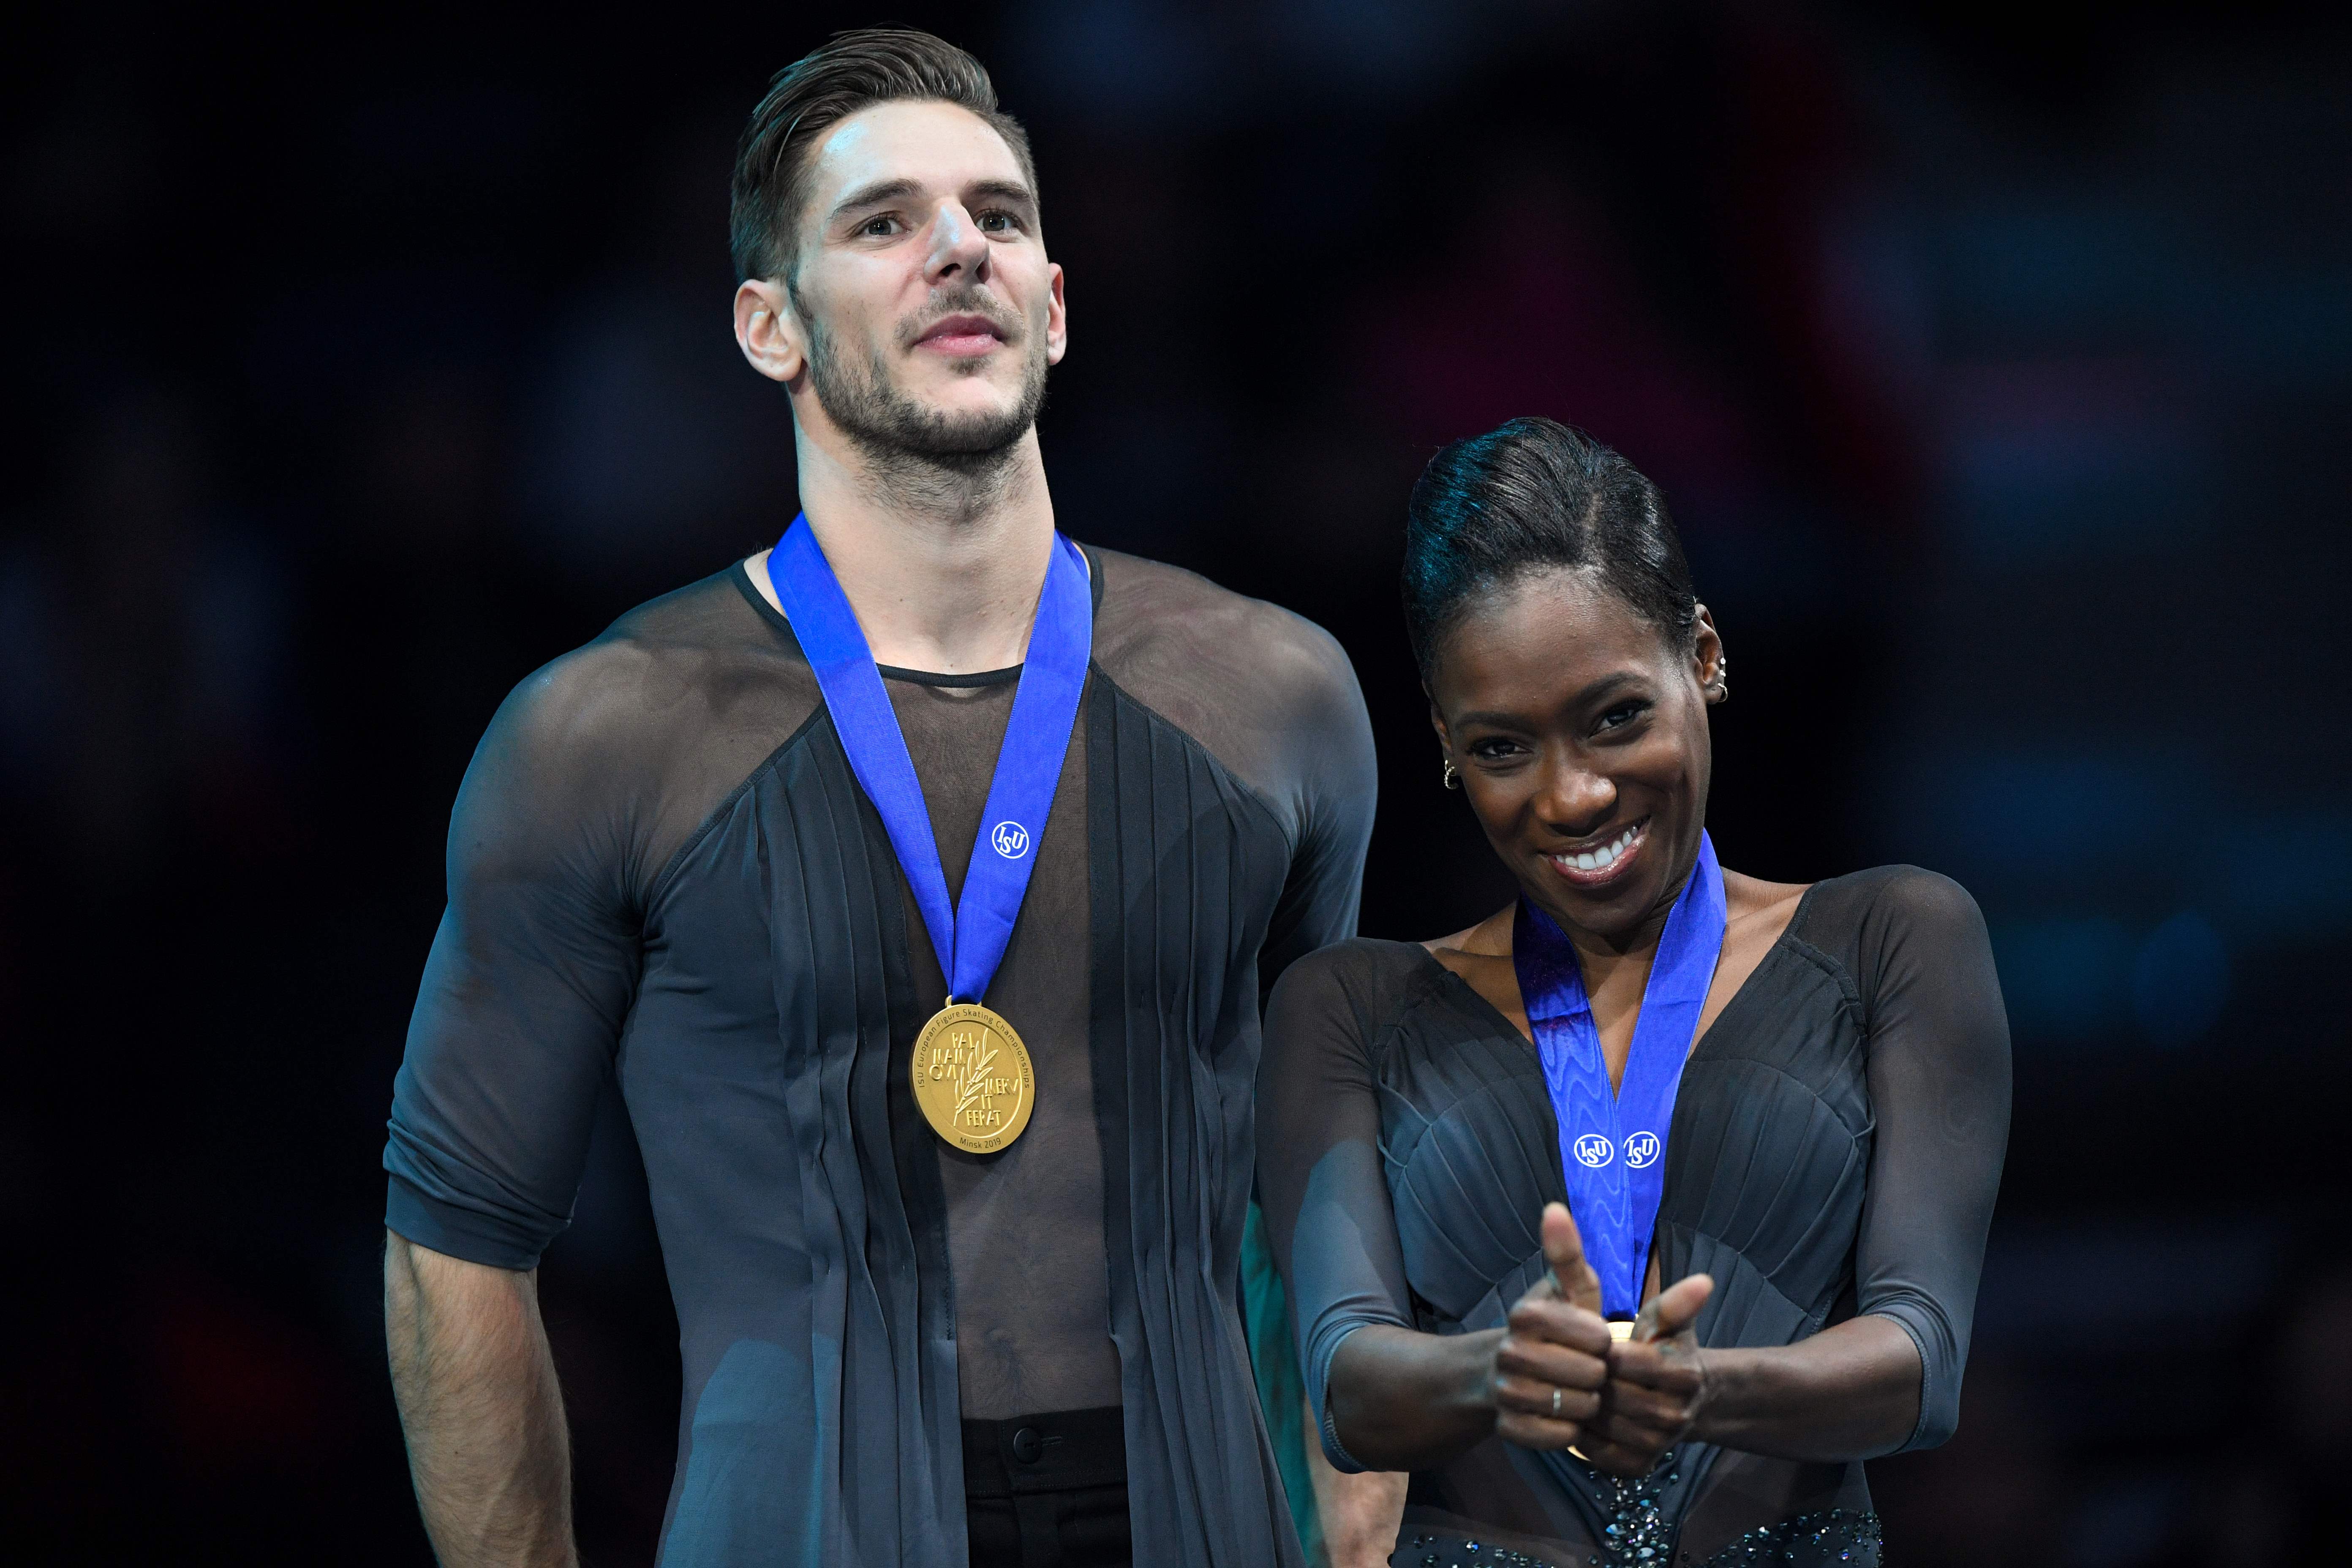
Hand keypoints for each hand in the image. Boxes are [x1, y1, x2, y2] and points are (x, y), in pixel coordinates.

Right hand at [1490, 1203, 1612, 1451]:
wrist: (1506, 1373)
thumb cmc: (1555, 1328)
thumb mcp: (1568, 1290)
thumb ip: (1569, 1253)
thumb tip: (1555, 1206)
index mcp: (1525, 1314)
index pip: (1598, 1339)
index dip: (1605, 1343)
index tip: (1595, 1340)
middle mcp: (1508, 1351)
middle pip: (1591, 1376)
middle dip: (1599, 1376)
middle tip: (1587, 1369)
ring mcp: (1505, 1392)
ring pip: (1578, 1409)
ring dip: (1588, 1404)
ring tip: (1578, 1391)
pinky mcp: (1508, 1428)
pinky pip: (1560, 1437)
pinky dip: (1571, 1429)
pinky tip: (1565, 1414)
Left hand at [1572, 1270, 1714, 1476]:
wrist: (1685, 1400)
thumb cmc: (1667, 1350)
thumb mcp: (1668, 1324)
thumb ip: (1675, 1304)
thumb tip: (1705, 1280)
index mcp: (1683, 1374)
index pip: (1622, 1361)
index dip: (1600, 1351)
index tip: (1593, 1344)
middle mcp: (1676, 1414)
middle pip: (1611, 1394)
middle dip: (1590, 1378)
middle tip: (1579, 1368)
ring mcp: (1659, 1443)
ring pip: (1604, 1425)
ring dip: (1584, 1407)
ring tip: (1577, 1390)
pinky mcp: (1642, 1465)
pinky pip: (1601, 1454)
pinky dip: (1585, 1437)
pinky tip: (1581, 1417)